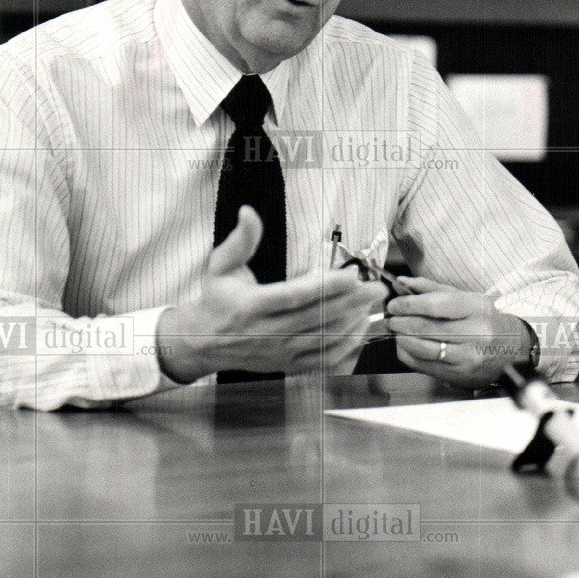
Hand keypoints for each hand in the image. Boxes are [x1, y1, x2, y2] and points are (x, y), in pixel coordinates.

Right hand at [157, 206, 384, 382]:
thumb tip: (248, 212)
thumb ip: (240, 240)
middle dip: (351, 303)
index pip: (294, 296)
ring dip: (352, 324)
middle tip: (376, 288)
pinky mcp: (287, 366)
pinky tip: (360, 331)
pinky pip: (322, 362)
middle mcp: (266, 332)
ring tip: (371, 306)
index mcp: (251, 306)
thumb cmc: (216, 299)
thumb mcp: (220, 266)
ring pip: (323, 341)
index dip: (325, 287)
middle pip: (316, 318)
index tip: (351, 274)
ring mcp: (278, 353)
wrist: (203, 342)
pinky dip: (345, 349)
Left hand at [386, 277, 529, 387]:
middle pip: (426, 328)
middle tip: (392, 318)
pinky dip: (408, 355)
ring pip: (423, 348)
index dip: (408, 304)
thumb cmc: (486, 320)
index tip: (395, 304)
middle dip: (401, 322)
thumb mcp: (466, 298)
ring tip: (396, 331)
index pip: (435, 305)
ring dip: (402, 339)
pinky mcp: (460, 375)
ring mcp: (467, 357)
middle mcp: (474, 334)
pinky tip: (404, 346)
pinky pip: (425, 365)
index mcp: (476, 309)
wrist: (513, 350)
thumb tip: (402, 283)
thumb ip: (432, 289)